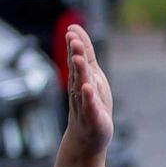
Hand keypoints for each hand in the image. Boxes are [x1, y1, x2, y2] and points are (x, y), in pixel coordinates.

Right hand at [65, 24, 113, 154]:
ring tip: (79, 59)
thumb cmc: (91, 103)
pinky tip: (87, 88)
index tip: (72, 31)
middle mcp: (80, 89)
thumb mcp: (92, 75)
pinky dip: (89, 98)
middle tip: (73, 39)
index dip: (75, 45)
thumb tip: (75, 30)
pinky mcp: (93, 118)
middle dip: (76, 54)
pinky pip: (90, 106)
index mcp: (81, 78)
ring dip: (80, 73)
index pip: (77, 59)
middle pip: (78, 70)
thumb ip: (86, 54)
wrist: (88, 136)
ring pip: (82, 86)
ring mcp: (85, 103)